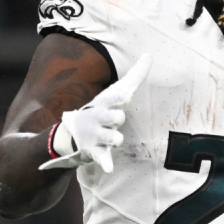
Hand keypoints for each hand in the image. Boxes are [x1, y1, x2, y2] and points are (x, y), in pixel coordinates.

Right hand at [40, 54, 151, 172]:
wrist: (75, 131)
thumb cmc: (103, 108)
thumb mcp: (116, 91)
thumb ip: (135, 76)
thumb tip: (149, 55)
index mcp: (106, 103)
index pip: (114, 97)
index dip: (120, 97)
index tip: (128, 94)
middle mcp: (100, 118)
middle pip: (110, 117)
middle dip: (114, 117)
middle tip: (118, 118)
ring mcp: (97, 135)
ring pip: (108, 137)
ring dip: (113, 138)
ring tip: (118, 139)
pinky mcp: (95, 151)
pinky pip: (101, 157)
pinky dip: (105, 163)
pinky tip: (109, 168)